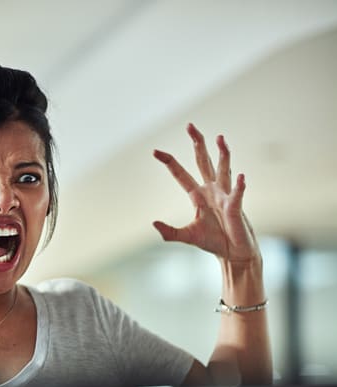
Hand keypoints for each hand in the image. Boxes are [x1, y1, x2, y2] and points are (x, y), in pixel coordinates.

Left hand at [152, 123, 257, 263]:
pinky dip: (238, 187)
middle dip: (197, 144)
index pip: (181, 174)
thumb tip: (153, 224)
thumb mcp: (188, 236)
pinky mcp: (236, 207)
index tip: (156, 151)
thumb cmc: (213, 242)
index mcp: (197, 196)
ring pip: (223, 168)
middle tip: (190, 126)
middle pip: (202, 162)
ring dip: (222, 153)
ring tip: (220, 137)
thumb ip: (170, 232)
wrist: (234, 252)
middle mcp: (211, 191)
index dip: (170, 162)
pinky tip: (240, 177)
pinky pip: (236, 195)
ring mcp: (225, 196)